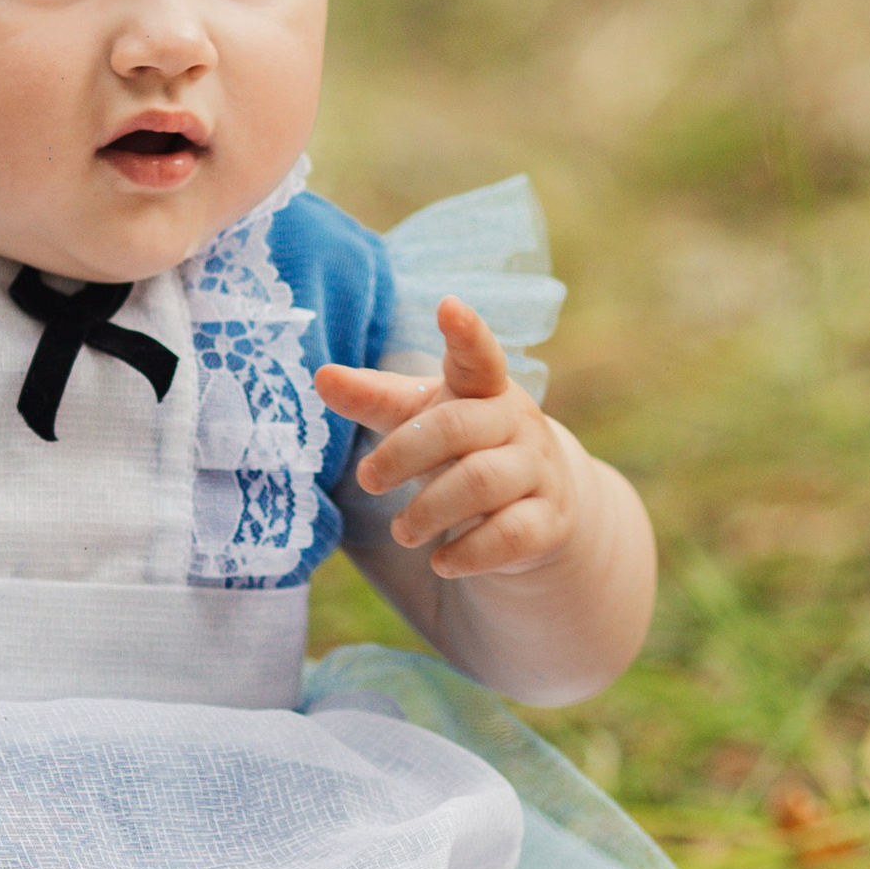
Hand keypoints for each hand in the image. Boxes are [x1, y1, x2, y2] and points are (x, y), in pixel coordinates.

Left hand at [314, 299, 577, 579]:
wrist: (537, 503)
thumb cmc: (464, 446)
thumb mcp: (422, 416)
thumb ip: (376, 398)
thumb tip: (321, 375)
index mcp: (483, 389)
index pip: (478, 356)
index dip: (466, 333)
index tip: (447, 306)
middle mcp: (516, 422)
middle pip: (458, 427)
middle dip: (406, 454)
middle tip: (367, 480)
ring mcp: (538, 471)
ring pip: (483, 482)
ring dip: (431, 510)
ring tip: (402, 532)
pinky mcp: (548, 520)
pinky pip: (512, 535)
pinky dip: (471, 552)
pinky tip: (442, 562)